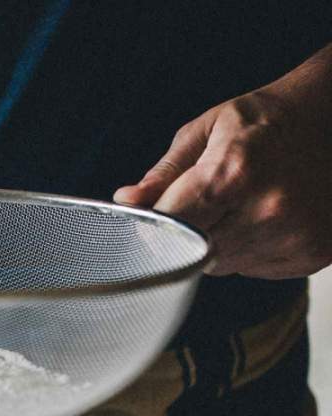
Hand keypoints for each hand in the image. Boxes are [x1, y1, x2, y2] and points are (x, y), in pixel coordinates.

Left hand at [114, 45, 331, 278]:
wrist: (331, 121)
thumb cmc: (264, 121)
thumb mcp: (210, 128)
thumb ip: (165, 172)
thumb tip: (128, 201)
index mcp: (235, 171)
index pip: (172, 224)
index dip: (156, 226)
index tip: (154, 218)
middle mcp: (266, 209)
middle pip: (194, 251)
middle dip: (189, 233)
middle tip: (209, 201)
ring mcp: (292, 236)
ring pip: (221, 265)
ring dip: (218, 243)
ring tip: (240, 205)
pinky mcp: (310, 255)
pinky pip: (252, 269)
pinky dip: (249, 249)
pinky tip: (265, 217)